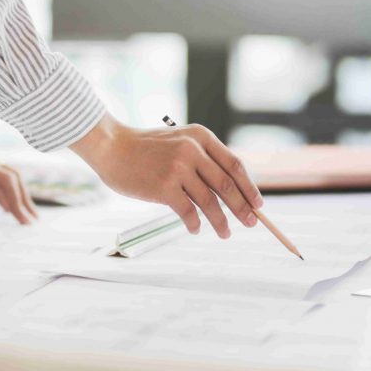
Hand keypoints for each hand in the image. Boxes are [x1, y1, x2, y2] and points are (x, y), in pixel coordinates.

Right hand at [70, 114, 263, 237]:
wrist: (112, 147)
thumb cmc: (145, 149)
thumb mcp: (179, 142)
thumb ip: (201, 159)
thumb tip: (229, 191)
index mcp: (201, 136)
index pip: (234, 165)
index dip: (249, 187)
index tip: (258, 204)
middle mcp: (192, 150)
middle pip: (227, 185)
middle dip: (242, 208)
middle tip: (251, 223)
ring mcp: (178, 168)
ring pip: (210, 202)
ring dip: (220, 222)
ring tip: (225, 234)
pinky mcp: (164, 187)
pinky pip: (188, 211)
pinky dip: (194, 224)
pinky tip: (195, 230)